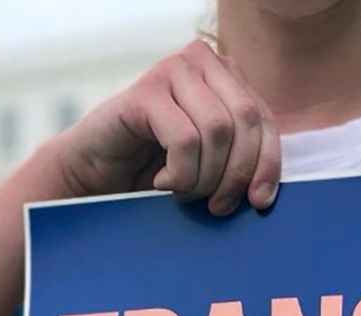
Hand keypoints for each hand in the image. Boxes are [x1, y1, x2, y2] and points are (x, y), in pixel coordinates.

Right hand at [49, 39, 281, 215]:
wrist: (93, 174)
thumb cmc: (152, 170)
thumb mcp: (208, 162)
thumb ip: (238, 158)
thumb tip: (266, 191)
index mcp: (225, 75)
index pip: (263, 118)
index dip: (267, 163)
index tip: (258, 202)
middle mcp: (202, 63)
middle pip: (245, 121)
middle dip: (235, 174)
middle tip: (216, 206)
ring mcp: (173, 71)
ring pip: (217, 131)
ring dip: (203, 177)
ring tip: (182, 192)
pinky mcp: (146, 92)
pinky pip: (185, 140)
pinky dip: (179, 174)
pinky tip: (161, 183)